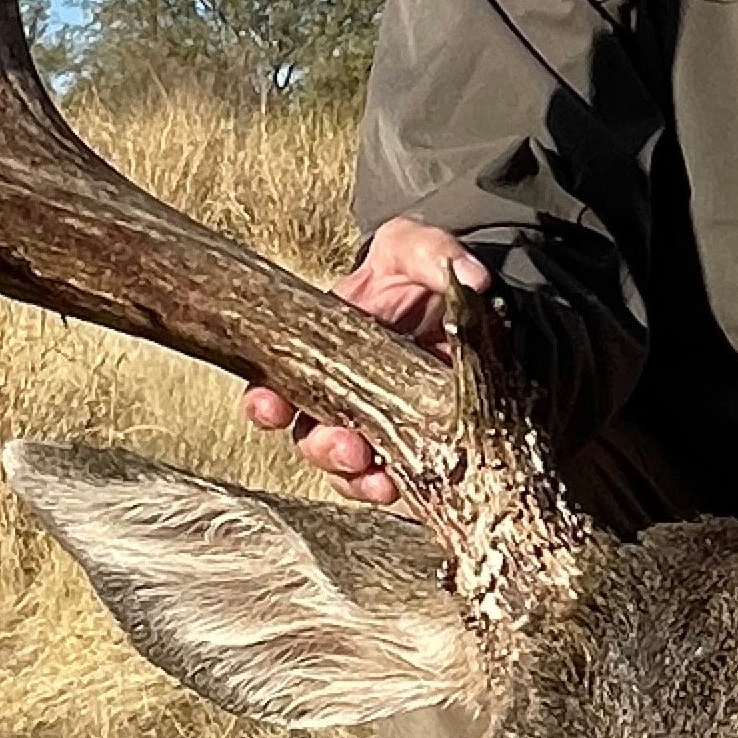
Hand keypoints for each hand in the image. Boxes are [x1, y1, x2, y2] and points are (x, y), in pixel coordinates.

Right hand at [241, 216, 488, 508]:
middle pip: (310, 435)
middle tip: (348, 448)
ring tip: (379, 480)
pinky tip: (404, 487)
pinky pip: (392, 475)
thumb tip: (472, 277)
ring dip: (355, 479)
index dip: (265, 401)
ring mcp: (376, 420)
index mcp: (323, 345)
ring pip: (347, 467)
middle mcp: (339, 391)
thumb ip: (434, 253)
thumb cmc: (421, 273)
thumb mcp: (417, 249)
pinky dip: (392, 486)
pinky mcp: (413, 441)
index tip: (271, 407)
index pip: (277, 381)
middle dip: (322, 448)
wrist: (468, 301)